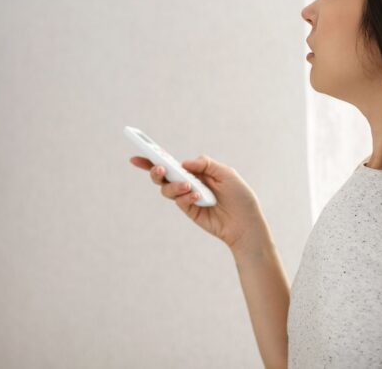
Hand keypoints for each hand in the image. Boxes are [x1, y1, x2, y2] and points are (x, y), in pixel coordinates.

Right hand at [129, 154, 270, 251]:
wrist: (246, 223)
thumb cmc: (240, 196)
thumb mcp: (226, 173)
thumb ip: (205, 164)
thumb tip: (184, 163)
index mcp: (196, 170)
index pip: (171, 162)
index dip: (152, 159)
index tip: (136, 157)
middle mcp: (188, 182)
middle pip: (163, 175)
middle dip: (156, 171)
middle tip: (160, 169)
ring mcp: (187, 197)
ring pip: (167, 189)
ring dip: (174, 186)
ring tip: (188, 186)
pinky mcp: (189, 210)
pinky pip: (179, 201)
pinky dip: (185, 196)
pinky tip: (197, 197)